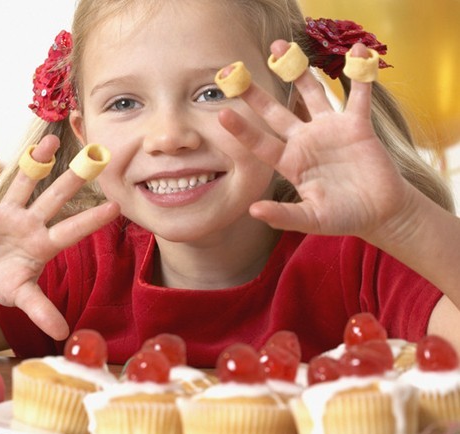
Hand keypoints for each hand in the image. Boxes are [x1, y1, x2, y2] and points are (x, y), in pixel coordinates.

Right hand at [0, 135, 119, 339]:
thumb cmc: (3, 282)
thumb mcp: (22, 297)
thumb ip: (41, 310)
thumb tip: (63, 333)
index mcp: (45, 244)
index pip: (73, 230)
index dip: (92, 220)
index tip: (116, 207)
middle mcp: (31, 223)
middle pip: (54, 198)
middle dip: (72, 179)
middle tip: (92, 157)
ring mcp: (7, 214)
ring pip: (24, 184)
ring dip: (34, 163)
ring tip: (50, 141)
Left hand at [219, 42, 416, 240]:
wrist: (379, 212)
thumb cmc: (343, 217)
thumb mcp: (312, 219)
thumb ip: (284, 215)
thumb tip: (253, 210)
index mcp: (290, 163)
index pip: (261, 143)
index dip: (242, 130)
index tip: (221, 113)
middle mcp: (305, 141)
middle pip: (276, 112)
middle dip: (257, 93)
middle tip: (235, 72)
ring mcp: (330, 130)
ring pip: (311, 93)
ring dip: (298, 70)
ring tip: (281, 46)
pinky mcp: (357, 125)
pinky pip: (357, 95)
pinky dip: (360, 74)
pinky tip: (357, 52)